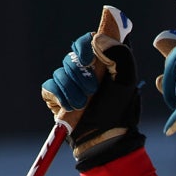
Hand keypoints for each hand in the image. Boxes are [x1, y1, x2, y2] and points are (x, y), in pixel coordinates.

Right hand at [41, 32, 143, 170]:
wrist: (104, 136)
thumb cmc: (118, 106)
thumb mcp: (127, 79)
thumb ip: (119, 54)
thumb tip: (97, 39)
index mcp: (102, 59)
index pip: (87, 39)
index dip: (83, 45)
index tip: (87, 59)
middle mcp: (84, 67)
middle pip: (72, 57)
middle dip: (80, 75)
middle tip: (92, 90)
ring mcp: (68, 81)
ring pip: (60, 72)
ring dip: (71, 89)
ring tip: (83, 104)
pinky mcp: (55, 95)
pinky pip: (49, 87)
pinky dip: (58, 96)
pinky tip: (69, 106)